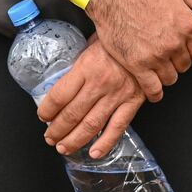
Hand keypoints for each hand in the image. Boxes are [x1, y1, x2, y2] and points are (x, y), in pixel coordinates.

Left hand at [37, 36, 143, 158]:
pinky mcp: (133, 102)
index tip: (42, 116)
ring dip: (75, 140)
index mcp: (86, 67)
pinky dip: (106, 143)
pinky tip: (95, 153)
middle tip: (50, 137)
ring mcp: (117, 95)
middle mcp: (100, 83)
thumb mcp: (92, 44)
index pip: (59, 96)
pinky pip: (118, 127)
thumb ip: (79, 64)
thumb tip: (63, 78)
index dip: (46, 110)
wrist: (149, 39)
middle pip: (72, 114)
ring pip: (91, 125)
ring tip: (64, 148)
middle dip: (57, 130)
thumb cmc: (119, 40)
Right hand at [87, 0, 191, 101]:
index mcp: (188, 25)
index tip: (182, 48)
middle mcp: (175, 43)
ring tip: (158, 69)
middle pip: (185, 65)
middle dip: (178, 61)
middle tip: (167, 56)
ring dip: (166, 75)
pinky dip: (155, 93)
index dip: (191, 50)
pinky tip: (153, 92)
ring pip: (171, 78)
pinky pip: (153, 88)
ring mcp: (157, 56)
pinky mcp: (138, 65)